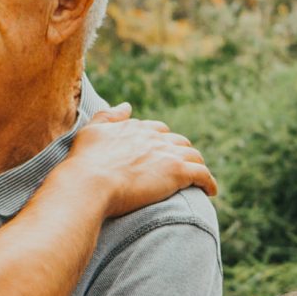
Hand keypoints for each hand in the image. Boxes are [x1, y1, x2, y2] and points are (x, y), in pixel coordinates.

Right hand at [58, 104, 217, 215]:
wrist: (91, 183)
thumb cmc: (85, 161)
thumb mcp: (92, 131)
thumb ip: (109, 116)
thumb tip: (127, 105)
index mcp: (135, 128)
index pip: (157, 130)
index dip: (161, 141)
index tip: (160, 153)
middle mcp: (154, 137)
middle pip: (178, 141)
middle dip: (181, 152)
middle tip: (181, 166)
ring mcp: (168, 154)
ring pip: (193, 156)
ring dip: (197, 165)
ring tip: (198, 178)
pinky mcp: (177, 172)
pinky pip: (202, 175)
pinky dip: (209, 181)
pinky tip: (210, 190)